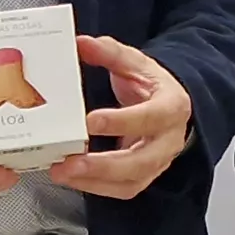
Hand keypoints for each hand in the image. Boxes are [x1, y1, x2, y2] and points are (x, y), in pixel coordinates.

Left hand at [43, 35, 193, 199]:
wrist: (170, 106)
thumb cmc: (152, 86)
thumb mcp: (135, 63)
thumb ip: (110, 53)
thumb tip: (82, 44)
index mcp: (172, 107)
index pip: (150, 118)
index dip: (121, 122)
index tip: (90, 121)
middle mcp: (169, 140)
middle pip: (141, 161)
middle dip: (103, 165)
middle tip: (69, 161)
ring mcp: (158, 162)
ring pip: (131, 181)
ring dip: (95, 181)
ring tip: (63, 173)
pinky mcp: (144, 176)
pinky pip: (122, 190)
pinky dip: (96, 188)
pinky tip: (72, 178)